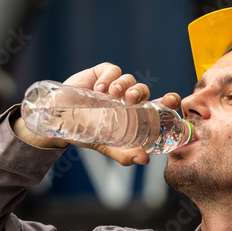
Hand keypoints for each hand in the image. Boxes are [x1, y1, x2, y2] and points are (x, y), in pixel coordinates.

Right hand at [13, 62, 181, 165]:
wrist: (58, 119)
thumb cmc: (86, 131)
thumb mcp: (106, 145)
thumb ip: (124, 154)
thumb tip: (144, 160)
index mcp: (135, 114)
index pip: (157, 105)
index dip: (168, 101)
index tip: (173, 100)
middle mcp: (127, 98)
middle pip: (144, 90)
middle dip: (141, 92)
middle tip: (132, 99)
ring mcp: (115, 85)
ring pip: (129, 79)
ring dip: (123, 85)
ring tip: (110, 94)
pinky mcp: (101, 73)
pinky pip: (112, 70)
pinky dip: (108, 77)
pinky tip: (98, 88)